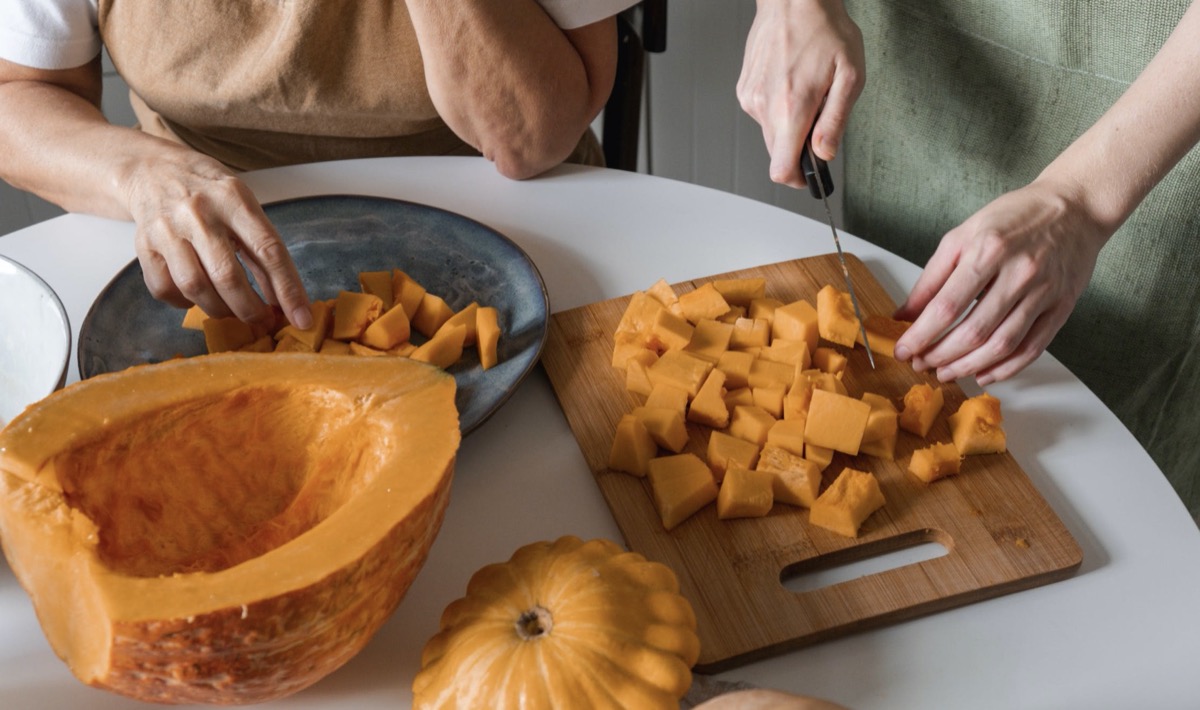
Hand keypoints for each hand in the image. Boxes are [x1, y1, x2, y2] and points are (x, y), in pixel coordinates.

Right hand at [123, 150, 311, 328]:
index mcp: (234, 199)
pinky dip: (183, 303)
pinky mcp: (144, 245)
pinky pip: (164, 288)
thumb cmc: (209, 191)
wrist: (152, 169)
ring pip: (195, 286)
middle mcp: (199, 213)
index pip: (268, 251)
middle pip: (228, 276)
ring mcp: (168, 229)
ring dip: (219, 309)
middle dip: (250, 309)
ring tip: (231, 311)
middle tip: (262, 321)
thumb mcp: (243, 206)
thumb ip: (261, 249)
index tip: (302, 318)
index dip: (288, 290)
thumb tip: (283, 299)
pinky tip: (195, 297)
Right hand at [736, 0, 864, 187]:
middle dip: (799, 148)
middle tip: (818, 123)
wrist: (794, 1)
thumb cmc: (825, 31)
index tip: (812, 174)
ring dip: (789, 126)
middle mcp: (764, 106)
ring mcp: (750, 98)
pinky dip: (778, 109)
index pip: (782, 170)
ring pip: (771, 134)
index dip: (799, 179)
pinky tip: (790, 84)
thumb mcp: (850, 76)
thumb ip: (835, 121)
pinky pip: (762, 116)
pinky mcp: (744, 90)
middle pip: (777, 155)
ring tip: (805, 93)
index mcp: (791, 107)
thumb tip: (825, 154)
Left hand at [892, 181, 1110, 385]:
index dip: (921, 335)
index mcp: (988, 250)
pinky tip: (983, 374)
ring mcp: (1044, 292)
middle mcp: (1019, 273)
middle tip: (921, 364)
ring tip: (946, 373)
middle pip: (974, 332)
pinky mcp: (1063, 307)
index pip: (947, 306)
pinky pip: (1032, 348)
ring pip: (1002, 345)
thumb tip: (904, 315)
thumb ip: (931, 278)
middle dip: (940, 356)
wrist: (1074, 207)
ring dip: (968, 367)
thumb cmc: (1014, 218)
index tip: (903, 350)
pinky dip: (1005, 369)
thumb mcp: (962, 236)